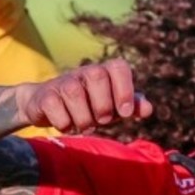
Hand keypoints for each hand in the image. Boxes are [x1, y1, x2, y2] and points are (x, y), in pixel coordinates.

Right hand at [14, 59, 151, 132]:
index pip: (119, 67)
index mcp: (104, 72)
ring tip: (85, 127)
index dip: (125, 89)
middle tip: (102, 121)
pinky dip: (63, 122)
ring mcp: (63, 82)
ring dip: (83, 117)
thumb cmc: (89, 106)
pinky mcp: (45, 95)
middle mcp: (84, 73)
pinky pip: (54, 105)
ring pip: (74, 92)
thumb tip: (149, 108)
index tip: (125, 113)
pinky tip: (67, 126)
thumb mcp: (113, 107)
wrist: (49, 107)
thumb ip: (131, 106)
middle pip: (97, 75)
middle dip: (103, 104)